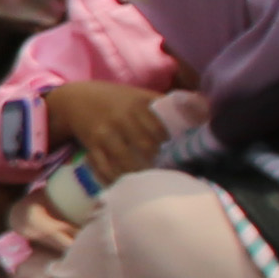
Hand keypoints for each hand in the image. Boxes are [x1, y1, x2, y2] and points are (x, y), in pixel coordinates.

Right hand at [43, 81, 175, 181]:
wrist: (76, 99)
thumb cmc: (115, 99)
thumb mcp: (138, 94)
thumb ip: (164, 104)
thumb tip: (202, 111)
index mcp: (137, 103)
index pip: (161, 128)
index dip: (171, 143)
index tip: (176, 150)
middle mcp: (122, 118)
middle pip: (147, 146)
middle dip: (157, 160)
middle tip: (164, 168)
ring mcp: (105, 133)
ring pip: (126, 160)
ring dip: (139, 173)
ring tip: (148, 178)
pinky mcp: (92, 146)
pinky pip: (104, 167)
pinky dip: (115, 178)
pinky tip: (124, 182)